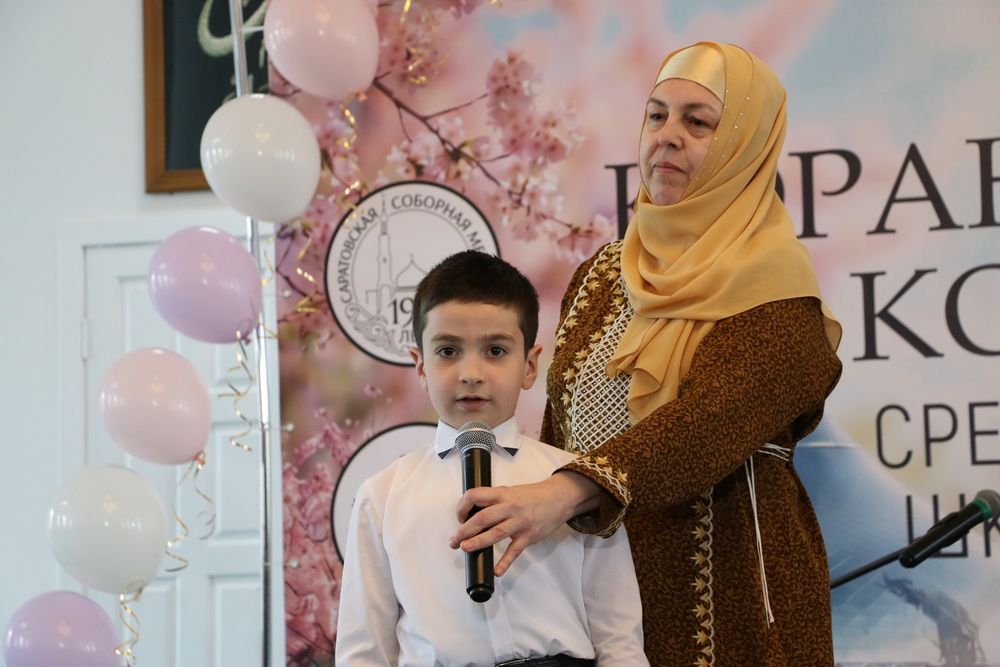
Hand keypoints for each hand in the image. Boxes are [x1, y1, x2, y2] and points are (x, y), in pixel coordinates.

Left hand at [448, 471, 600, 575]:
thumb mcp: (511, 492)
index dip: (462, 506)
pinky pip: (515, 550)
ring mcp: (520, 522)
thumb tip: (472, 517)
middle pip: (482, 518)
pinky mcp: (530, 535)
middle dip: (464, 531)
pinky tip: (497, 571)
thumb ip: (494, 502)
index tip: (459, 517)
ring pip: (495, 533)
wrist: (559, 497)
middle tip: (454, 541)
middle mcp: (510, 506)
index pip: (475, 496)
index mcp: (502, 493)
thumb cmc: (532, 496)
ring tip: (465, 548)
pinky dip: (505, 562)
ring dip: (478, 542)